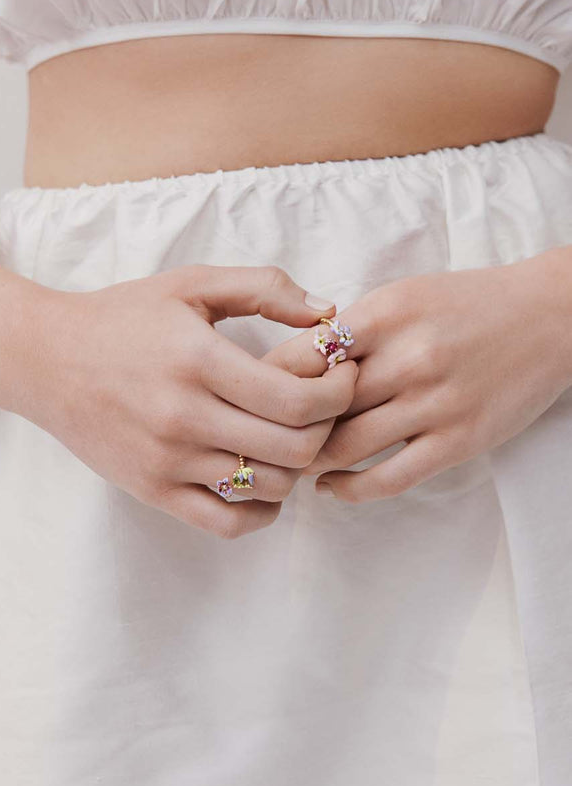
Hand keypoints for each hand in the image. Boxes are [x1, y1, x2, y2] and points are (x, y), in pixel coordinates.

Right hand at [12, 264, 357, 536]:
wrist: (45, 358)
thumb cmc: (124, 316)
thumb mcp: (192, 285)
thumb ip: (264, 288)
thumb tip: (327, 312)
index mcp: (199, 360)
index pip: (298, 401)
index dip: (340, 394)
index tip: (345, 377)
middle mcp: (184, 416)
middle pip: (293, 449)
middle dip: (328, 429)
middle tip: (327, 408)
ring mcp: (166, 460)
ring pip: (267, 487)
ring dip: (298, 467)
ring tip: (293, 437)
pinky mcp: (152, 490)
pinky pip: (226, 522)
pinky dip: (261, 511)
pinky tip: (264, 480)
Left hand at [262, 251, 571, 501]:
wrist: (549, 317)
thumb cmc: (466, 304)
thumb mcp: (403, 296)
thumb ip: (352, 328)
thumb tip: (291, 363)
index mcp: (385, 314)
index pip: (304, 355)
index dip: (266, 382)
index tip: (244, 398)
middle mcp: (407, 358)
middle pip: (318, 405)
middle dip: (280, 427)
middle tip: (253, 441)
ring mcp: (434, 403)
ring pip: (347, 446)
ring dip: (309, 461)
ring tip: (288, 465)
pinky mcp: (459, 440)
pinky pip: (391, 478)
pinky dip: (351, 489)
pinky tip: (331, 488)